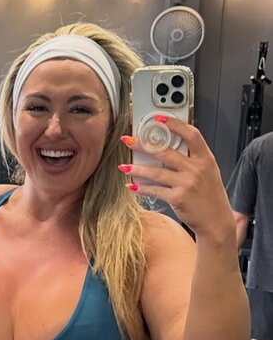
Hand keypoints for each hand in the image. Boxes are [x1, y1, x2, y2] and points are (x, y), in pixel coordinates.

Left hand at [121, 116, 233, 240]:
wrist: (216, 220)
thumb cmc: (210, 196)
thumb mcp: (208, 171)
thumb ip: (192, 158)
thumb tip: (168, 147)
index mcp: (205, 158)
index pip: (191, 134)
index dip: (174, 124)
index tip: (158, 118)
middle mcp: (196, 169)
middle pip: (166, 152)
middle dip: (143, 145)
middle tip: (128, 140)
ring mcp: (187, 183)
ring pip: (156, 172)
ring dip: (137, 168)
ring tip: (123, 166)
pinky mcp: (178, 198)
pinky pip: (155, 190)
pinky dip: (142, 187)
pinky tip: (132, 185)